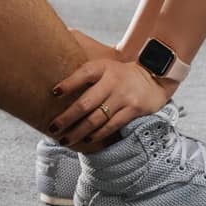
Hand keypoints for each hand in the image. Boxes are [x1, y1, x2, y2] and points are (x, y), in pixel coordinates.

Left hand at [47, 58, 167, 150]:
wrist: (152, 78)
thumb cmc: (119, 75)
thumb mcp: (104, 66)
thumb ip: (84, 73)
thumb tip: (57, 77)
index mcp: (103, 67)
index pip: (83, 74)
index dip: (68, 83)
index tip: (54, 92)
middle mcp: (112, 81)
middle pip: (86, 103)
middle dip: (67, 117)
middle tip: (53, 127)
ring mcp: (123, 97)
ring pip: (96, 118)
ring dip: (78, 131)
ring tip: (64, 139)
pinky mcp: (133, 110)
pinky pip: (112, 125)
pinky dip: (98, 134)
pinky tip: (87, 139)